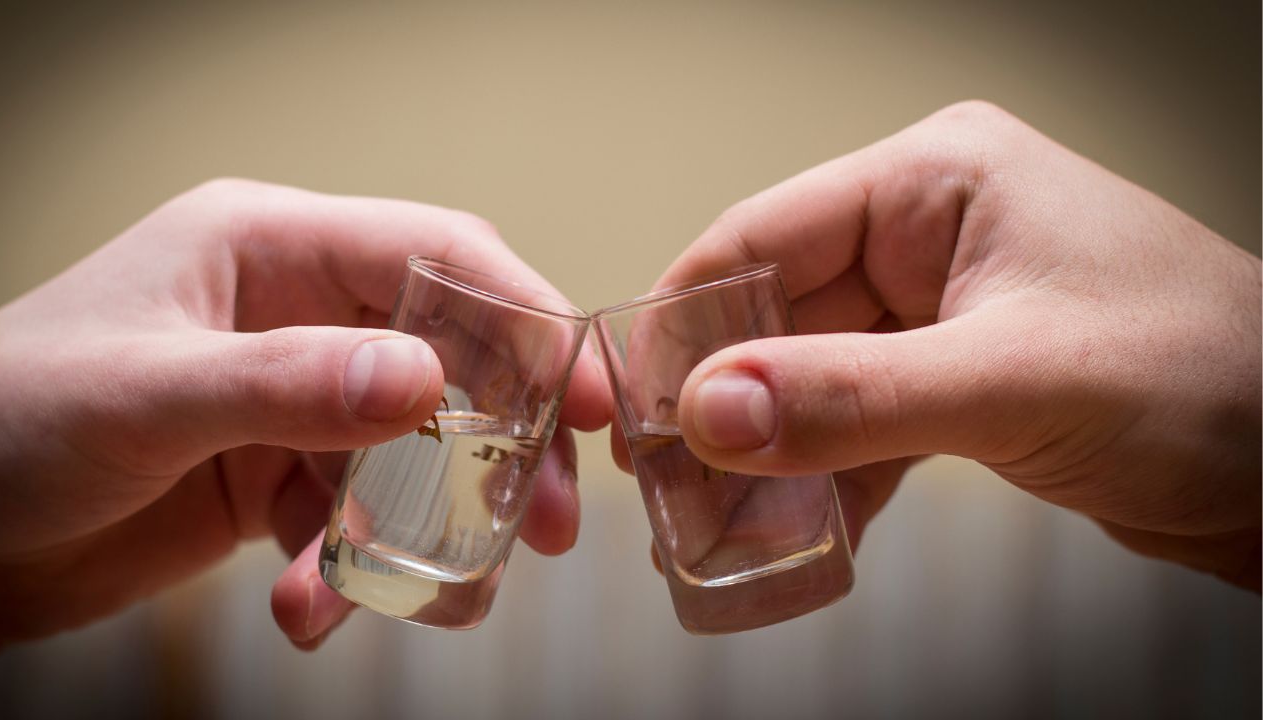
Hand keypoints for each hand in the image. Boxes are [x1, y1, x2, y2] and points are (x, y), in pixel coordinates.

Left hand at [0, 179, 609, 666]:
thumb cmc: (1, 422)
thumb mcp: (147, 393)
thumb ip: (289, 384)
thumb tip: (428, 383)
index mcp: (271, 246)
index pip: (435, 255)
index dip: (523, 317)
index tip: (585, 402)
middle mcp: (295, 311)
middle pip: (447, 359)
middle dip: (500, 445)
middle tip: (545, 526)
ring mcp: (290, 396)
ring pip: (410, 454)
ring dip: (427, 530)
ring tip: (440, 600)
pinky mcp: (275, 473)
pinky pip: (352, 517)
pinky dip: (349, 572)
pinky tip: (312, 612)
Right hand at [639, 101, 1260, 589]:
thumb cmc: (1204, 381)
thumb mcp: (1013, 383)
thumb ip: (851, 398)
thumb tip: (708, 411)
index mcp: (935, 181)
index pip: (764, 235)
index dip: (686, 322)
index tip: (632, 408)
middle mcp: (927, 235)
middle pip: (777, 315)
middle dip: (720, 409)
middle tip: (666, 492)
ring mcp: (939, 311)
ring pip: (809, 378)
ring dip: (764, 455)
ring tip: (709, 530)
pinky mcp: (954, 380)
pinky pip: (857, 423)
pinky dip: (822, 479)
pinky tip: (790, 535)